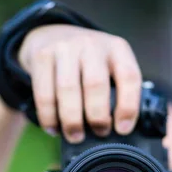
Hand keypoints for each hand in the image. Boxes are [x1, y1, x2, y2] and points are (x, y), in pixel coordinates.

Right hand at [18, 24, 141, 142]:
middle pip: (96, 84)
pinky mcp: (42, 56)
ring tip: (75, 136)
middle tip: (98, 133)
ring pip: (68, 89)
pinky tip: (53, 128)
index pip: (129, 77)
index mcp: (117, 49)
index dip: (128, 107)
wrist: (53, 35)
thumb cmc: (87, 63)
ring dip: (72, 120)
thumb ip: (118, 90)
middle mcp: (92, 44)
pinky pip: (44, 93)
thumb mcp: (110, 65)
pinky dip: (48, 116)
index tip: (122, 130)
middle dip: (97, 116)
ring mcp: (65, 48)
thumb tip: (119, 129)